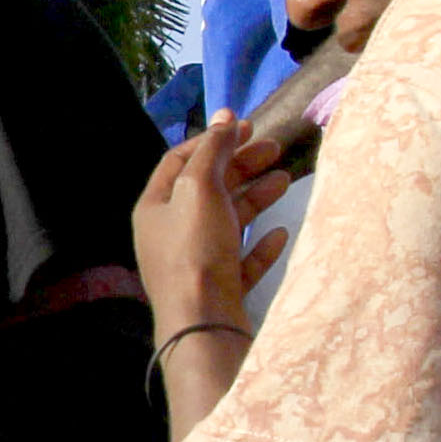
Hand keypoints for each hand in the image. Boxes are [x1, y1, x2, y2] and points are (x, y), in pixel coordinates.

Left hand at [131, 115, 290, 338]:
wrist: (203, 324)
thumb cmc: (196, 250)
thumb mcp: (200, 188)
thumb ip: (214, 150)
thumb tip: (225, 116)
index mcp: (155, 208)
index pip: (180, 161)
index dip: (213, 140)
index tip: (247, 126)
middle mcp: (169, 235)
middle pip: (207, 189)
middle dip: (241, 165)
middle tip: (275, 148)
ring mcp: (195, 264)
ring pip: (227, 222)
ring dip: (255, 198)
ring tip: (285, 180)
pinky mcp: (219, 290)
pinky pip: (240, 260)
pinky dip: (259, 244)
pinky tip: (279, 233)